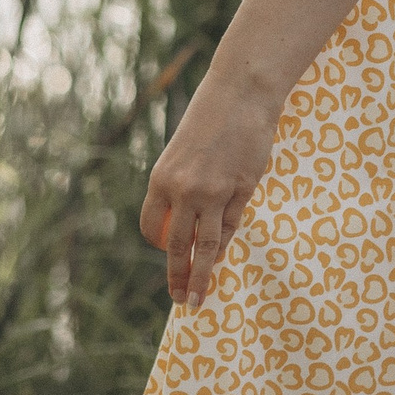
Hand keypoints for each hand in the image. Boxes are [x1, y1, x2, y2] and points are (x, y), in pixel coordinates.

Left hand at [140, 73, 278, 311]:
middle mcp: (184, 189)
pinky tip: (223, 257)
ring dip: (202, 276)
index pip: (152, 227)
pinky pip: (232, 226)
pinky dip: (227, 243)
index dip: (159, 246)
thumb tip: (184, 222)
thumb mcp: (182, 153)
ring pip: (206, 246)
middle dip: (178, 276)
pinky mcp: (242, 189)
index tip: (168, 254)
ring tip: (200, 299)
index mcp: (162, 178)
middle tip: (181, 300)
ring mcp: (215, 191)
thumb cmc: (210, 120)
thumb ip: (180, 187)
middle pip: (176, 245)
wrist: (241, 93)